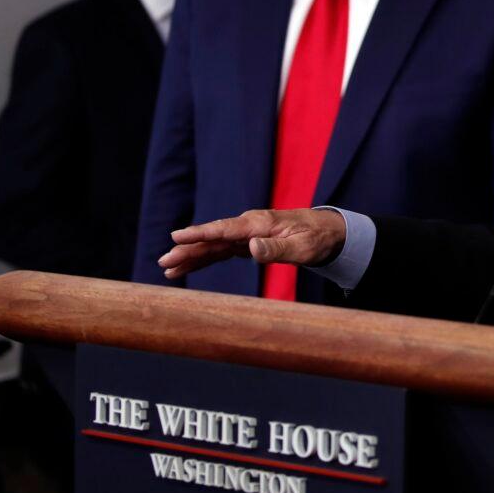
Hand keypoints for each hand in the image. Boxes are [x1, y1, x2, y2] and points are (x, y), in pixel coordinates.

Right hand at [158, 209, 346, 278]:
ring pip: (213, 246)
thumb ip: (275, 249)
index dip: (200, 233)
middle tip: (165, 261)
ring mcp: (246, 235)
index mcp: (259, 224)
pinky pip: (221, 251)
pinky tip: (187, 267)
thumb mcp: (301, 248)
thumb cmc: (316, 239)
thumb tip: (250, 248)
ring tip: (168, 268)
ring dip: (191, 256)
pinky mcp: (247, 244)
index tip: (177, 236)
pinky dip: (204, 260)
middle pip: (213, 238)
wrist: (328, 232)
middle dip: (188, 249)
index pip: (224, 229)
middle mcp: (248, 227)